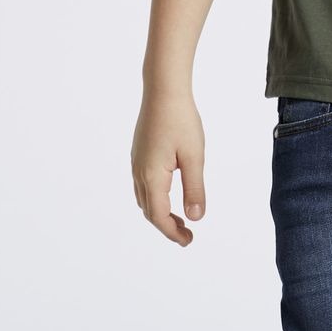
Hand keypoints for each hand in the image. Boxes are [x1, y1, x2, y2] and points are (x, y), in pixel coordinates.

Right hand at [130, 90, 205, 245]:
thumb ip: (194, 188)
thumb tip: (195, 218)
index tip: (189, 240)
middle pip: (149, 211)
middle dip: (166, 226)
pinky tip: (168, 193)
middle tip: (187, 235)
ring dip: (159, 213)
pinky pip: (142, 185)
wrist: (163, 90)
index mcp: (152, 176)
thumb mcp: (194, 156)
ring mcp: (136, 162)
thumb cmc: (181, 120)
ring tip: (179, 218)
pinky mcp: (138, 153)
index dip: (172, 232)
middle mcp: (139, 172)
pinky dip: (154, 198)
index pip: (159, 216)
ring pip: (144, 199)